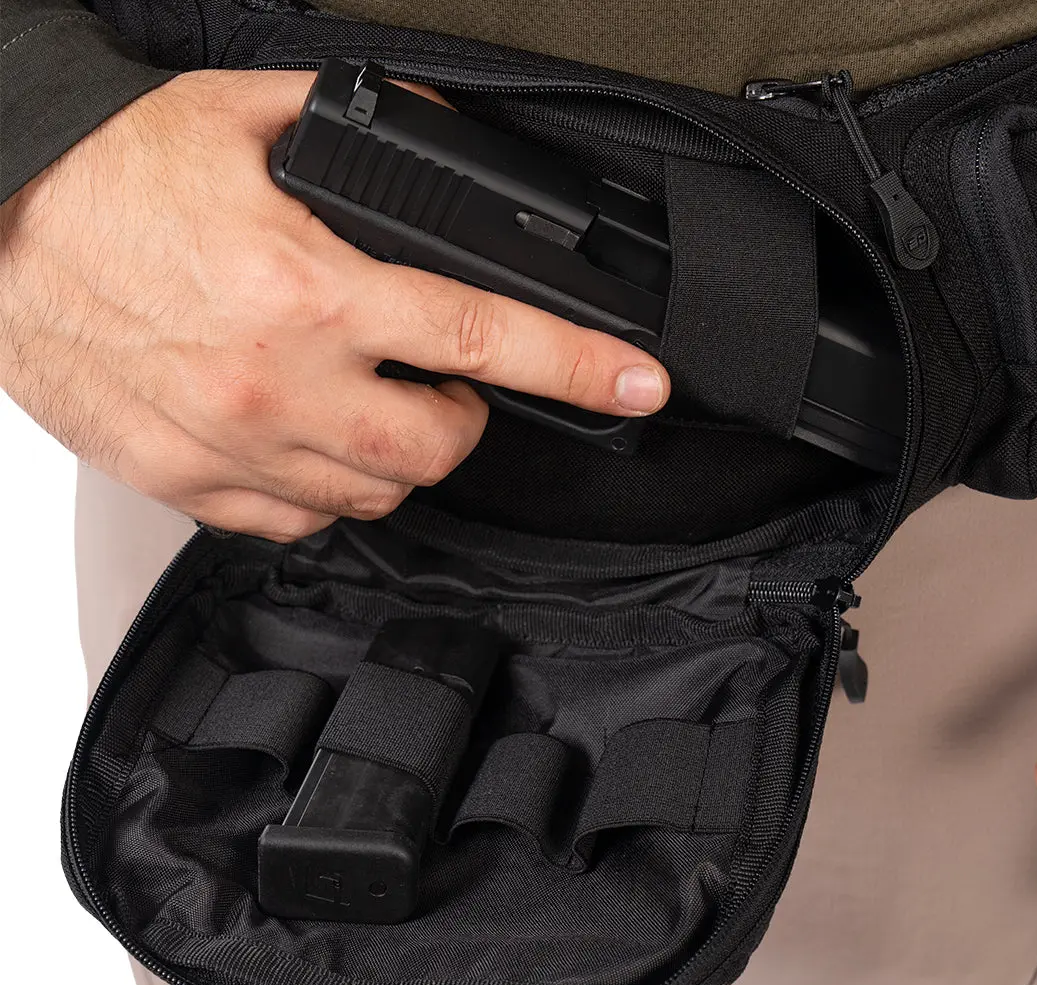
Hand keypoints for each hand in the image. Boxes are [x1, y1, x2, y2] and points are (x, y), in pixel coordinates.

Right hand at [0, 70, 668, 542]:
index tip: (638, 385)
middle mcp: (280, 383)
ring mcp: (238, 448)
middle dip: (465, 417)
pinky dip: (331, 487)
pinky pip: (305, 521)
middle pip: (439, 445)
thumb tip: (441, 139)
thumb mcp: (240, 118)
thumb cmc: (104, 182)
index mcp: (308, 290)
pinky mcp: (198, 488)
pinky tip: (311, 438)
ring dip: (400, 450)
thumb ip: (357, 127)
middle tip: (445, 380)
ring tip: (372, 402)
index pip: (482, 336)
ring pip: (377, 491)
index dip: (577, 366)